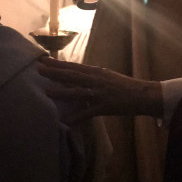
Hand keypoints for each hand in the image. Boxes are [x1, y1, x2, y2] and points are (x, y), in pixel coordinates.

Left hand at [38, 56, 162, 122]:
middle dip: (55, 73)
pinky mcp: (105, 106)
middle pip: (72, 75)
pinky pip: (88, 112)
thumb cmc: (123, 86)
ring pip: (77, 92)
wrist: (142, 94)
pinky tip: (66, 121)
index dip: (58, 63)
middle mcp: (96, 80)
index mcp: (96, 72)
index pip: (73, 66)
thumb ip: (91, 76)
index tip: (43, 60)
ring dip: (61, 92)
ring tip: (46, 91)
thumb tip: (75, 75)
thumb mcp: (105, 76)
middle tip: (39, 69)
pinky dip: (77, 117)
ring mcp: (100, 93)